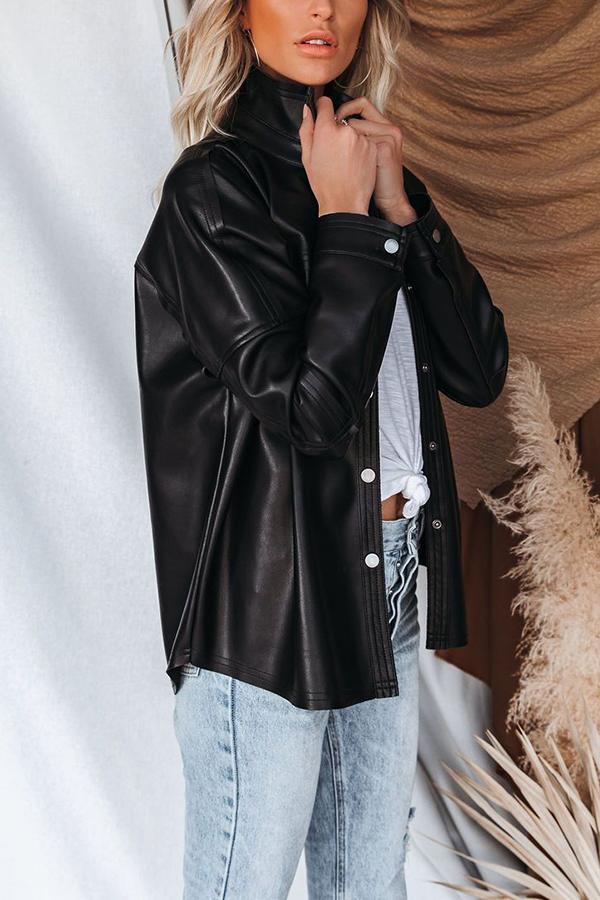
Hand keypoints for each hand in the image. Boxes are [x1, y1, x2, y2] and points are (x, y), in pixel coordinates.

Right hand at [299, 95, 377, 215]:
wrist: (345, 203)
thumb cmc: (324, 184)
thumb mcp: (307, 157)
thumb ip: (307, 129)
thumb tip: (308, 110)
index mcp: (326, 130)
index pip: (326, 104)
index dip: (323, 108)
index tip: (323, 113)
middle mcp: (345, 130)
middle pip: (339, 120)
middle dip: (335, 130)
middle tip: (332, 151)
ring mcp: (361, 138)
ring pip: (353, 131)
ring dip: (349, 140)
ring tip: (343, 161)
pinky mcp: (372, 147)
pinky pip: (364, 141)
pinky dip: (360, 149)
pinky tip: (353, 164)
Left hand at [332, 96, 416, 225]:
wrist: (389, 201)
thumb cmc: (374, 181)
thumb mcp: (367, 154)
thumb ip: (357, 135)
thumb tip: (333, 120)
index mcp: (384, 128)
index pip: (362, 104)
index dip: (344, 109)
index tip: (331, 119)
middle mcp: (389, 128)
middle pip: (355, 115)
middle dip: (340, 128)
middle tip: (333, 144)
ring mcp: (388, 136)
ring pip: (354, 127)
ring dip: (344, 142)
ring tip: (344, 160)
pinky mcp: (384, 147)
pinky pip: (357, 140)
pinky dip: (350, 152)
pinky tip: (352, 165)